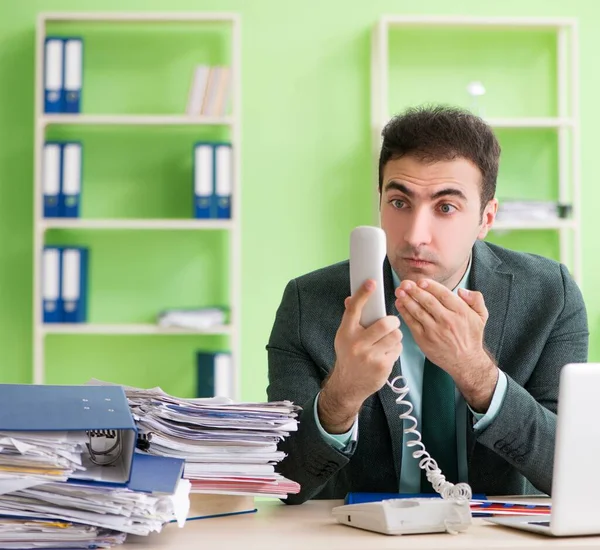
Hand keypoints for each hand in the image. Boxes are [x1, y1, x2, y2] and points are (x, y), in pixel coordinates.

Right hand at [318, 279, 402, 432]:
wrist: (348, 385)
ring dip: (395, 336)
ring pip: (395, 336)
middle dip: (392, 322)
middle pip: (385, 323)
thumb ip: (351, 319)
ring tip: (388, 341)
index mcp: (346, 332)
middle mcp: (357, 343)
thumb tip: (351, 299)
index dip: (363, 294)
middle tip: (391, 325)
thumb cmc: (349, 356)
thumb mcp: (345, 337)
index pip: (354, 309)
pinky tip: (386, 354)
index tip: (371, 282)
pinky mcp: (382, 366)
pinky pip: (397, 349)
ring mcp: (370, 356)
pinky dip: (395, 349)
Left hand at [394, 279, 497, 411]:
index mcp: (461, 312)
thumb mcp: (481, 316)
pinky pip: (412, 323)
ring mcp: (435, 331)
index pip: (443, 294)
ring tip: (400, 291)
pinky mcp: (424, 339)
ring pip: (418, 311)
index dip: (431, 286)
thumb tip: (462, 291)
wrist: (466, 361)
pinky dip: (405, 313)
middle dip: (415, 290)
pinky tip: (400, 304)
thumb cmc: (471, 337)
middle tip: (405, 283)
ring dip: (407, 300)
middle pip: (428, 301)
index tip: (421, 281)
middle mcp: (447, 321)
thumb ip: (475, 299)